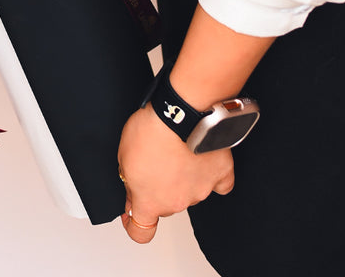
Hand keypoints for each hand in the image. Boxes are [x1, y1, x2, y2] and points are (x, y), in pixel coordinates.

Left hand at [117, 102, 234, 243]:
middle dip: (158, 188)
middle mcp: (177, 203)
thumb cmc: (152, 130)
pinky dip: (210, 173)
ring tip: (177, 149)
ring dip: (183, 177)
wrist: (181, 113)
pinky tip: (203, 158)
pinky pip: (218, 181)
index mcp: (151, 202)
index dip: (132, 224)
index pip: (140, 231)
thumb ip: (129, 180)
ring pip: (190, 191)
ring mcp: (201, 190)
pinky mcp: (221, 175)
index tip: (130, 215)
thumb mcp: (123, 155)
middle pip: (166, 204)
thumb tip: (132, 191)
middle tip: (154, 161)